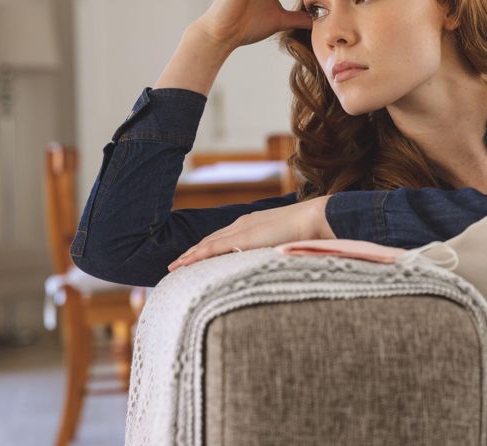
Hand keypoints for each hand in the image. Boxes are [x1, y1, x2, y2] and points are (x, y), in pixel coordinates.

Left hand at [167, 195, 334, 271]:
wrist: (313, 219)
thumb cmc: (307, 232)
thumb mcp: (286, 241)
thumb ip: (276, 248)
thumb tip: (277, 259)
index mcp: (251, 225)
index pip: (222, 238)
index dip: (207, 248)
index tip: (195, 258)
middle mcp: (241, 225)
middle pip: (209, 240)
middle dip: (192, 252)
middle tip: (176, 264)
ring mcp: (240, 230)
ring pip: (205, 244)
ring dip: (188, 256)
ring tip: (173, 268)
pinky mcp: (241, 239)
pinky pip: (211, 249)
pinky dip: (195, 257)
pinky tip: (183, 265)